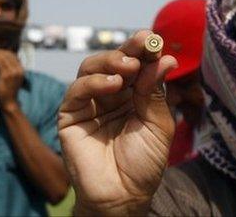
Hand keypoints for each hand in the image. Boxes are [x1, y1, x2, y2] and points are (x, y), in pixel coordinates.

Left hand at [0, 49, 23, 108]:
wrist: (9, 102)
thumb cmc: (7, 90)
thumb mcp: (10, 77)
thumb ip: (7, 67)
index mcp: (21, 69)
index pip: (13, 55)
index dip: (2, 52)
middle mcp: (19, 70)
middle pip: (8, 54)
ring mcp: (13, 72)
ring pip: (2, 57)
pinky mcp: (6, 75)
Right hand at [58, 30, 177, 214]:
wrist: (123, 195)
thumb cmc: (144, 163)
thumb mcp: (158, 124)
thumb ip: (154, 92)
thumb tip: (165, 59)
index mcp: (133, 95)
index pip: (135, 65)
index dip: (142, 51)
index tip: (152, 40)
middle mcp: (110, 96)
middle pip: (113, 62)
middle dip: (128, 51)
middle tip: (142, 45)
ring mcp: (89, 104)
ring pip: (91, 69)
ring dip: (111, 62)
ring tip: (129, 68)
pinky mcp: (70, 116)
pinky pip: (76, 90)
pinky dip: (93, 83)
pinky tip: (112, 85)